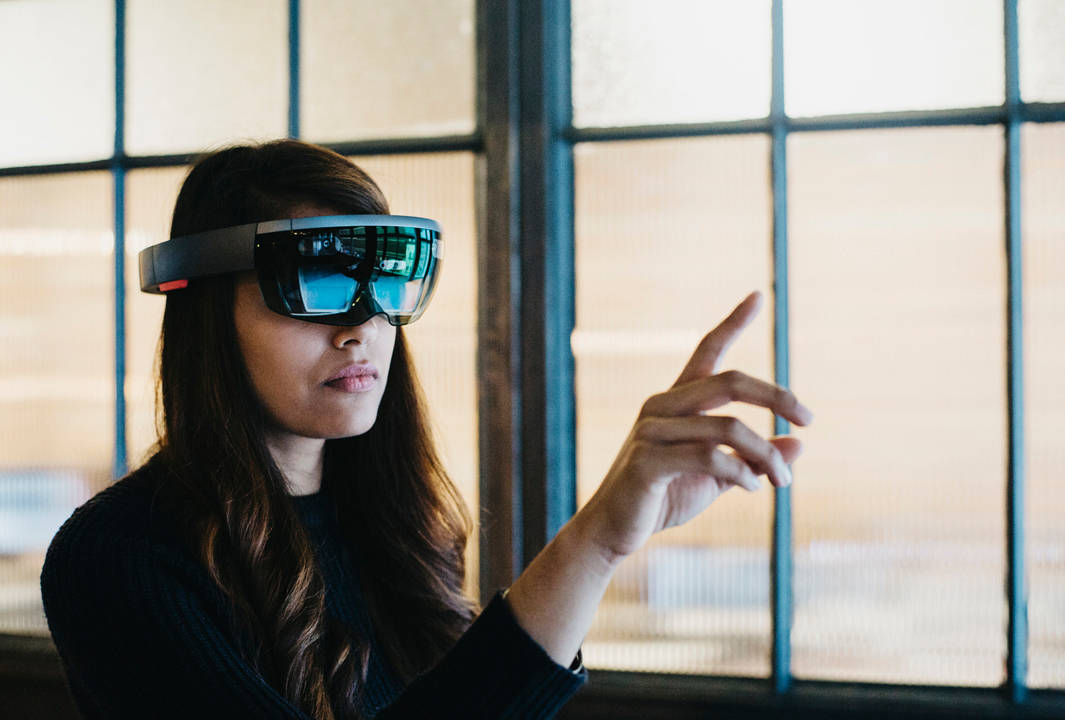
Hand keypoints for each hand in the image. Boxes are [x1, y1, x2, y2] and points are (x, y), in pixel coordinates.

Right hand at [573, 291, 812, 564]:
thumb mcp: (718, 476)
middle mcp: (662, 406)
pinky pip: (710, 458)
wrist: (615, 531)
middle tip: (808, 419)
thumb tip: (799, 444)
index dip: (733, 322)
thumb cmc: (663, 498)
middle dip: (777, 397)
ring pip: (729, 427)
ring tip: (784, 481)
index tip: (758, 296)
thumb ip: (754, 457)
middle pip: (731, 381)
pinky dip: (741, 473)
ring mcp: (651, 431)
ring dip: (766, 455)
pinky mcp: (648, 461)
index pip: (706, 350)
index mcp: (676, 401)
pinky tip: (751, 487)